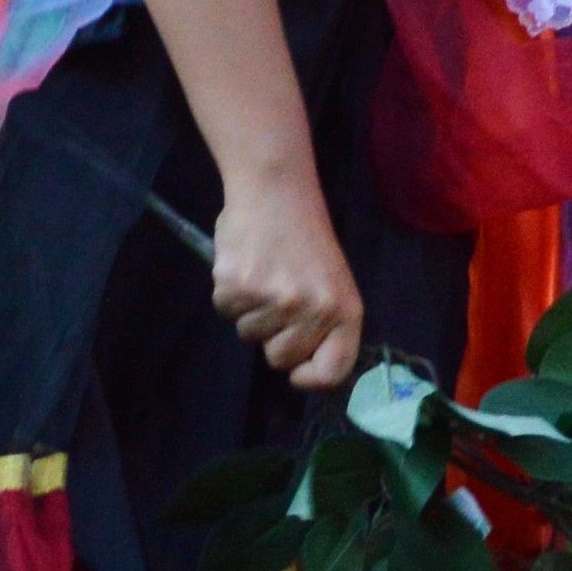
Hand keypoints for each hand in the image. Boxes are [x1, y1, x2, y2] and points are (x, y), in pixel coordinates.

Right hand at [206, 179, 365, 392]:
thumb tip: (306, 368)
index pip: (333, 372)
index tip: (299, 369)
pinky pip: (226, 312)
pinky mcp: (238, 288)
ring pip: (249, 336)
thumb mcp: (333, 282)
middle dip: (274, 337)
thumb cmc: (306, 239)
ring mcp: (274, 300)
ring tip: (264, 274)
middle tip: (279, 297)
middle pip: (281, 360)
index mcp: (345, 310)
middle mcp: (313, 310)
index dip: (311, 377)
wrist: (275, 192)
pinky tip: (245, 266)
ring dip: (251, 312)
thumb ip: (326, 322)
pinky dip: (230, 294)